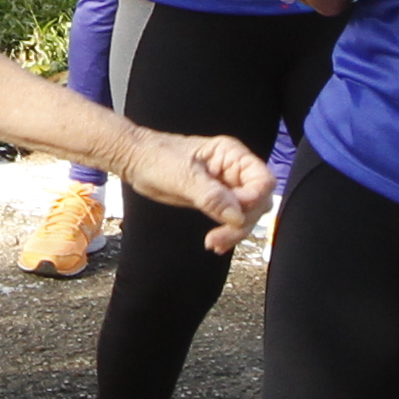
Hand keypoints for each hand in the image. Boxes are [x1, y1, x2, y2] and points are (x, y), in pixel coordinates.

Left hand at [110, 125, 277, 252]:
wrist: (136, 161)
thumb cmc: (156, 158)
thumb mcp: (182, 176)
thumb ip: (212, 196)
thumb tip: (237, 217)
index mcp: (231, 155)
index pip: (262, 180)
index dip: (253, 200)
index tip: (234, 214)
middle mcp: (234, 170)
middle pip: (259, 200)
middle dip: (244, 221)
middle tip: (219, 236)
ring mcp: (226, 186)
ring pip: (247, 213)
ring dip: (236, 231)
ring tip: (213, 243)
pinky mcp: (216, 201)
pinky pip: (231, 219)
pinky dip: (228, 232)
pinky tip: (215, 243)